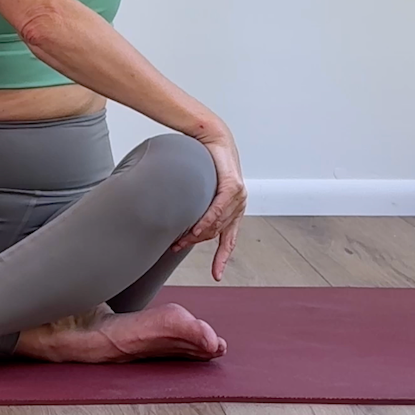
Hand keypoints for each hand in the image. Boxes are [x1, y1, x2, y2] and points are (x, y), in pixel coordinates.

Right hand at [171, 130, 246, 279]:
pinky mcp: (233, 187)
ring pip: (215, 225)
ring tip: (179, 239)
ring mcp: (238, 197)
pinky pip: (218, 210)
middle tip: (176, 246)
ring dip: (196, 234)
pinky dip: (207, 221)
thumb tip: (184, 223)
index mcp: (234, 210)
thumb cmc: (206, 162)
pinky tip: (196, 229)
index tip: (216, 276)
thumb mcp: (204, 191)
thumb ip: (200, 208)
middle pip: (215, 234)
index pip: (229, 240)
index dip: (222, 259)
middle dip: (195, 242)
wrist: (212, 138)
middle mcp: (239, 206)